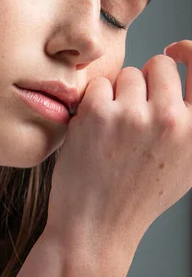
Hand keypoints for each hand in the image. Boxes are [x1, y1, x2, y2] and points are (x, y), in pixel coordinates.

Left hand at [45, 40, 191, 257]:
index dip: (190, 51)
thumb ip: (190, 123)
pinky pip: (99, 85)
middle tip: (132, 111)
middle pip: (158, 65)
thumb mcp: (184, 164)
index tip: (176, 49)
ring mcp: (134, 114)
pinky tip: (95, 132)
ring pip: (127, 74)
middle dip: (144, 81)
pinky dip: (94, 103)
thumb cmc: (138, 196)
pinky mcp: (98, 112)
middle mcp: (172, 120)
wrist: (97, 227)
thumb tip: (186, 78)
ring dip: (118, 94)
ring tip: (114, 130)